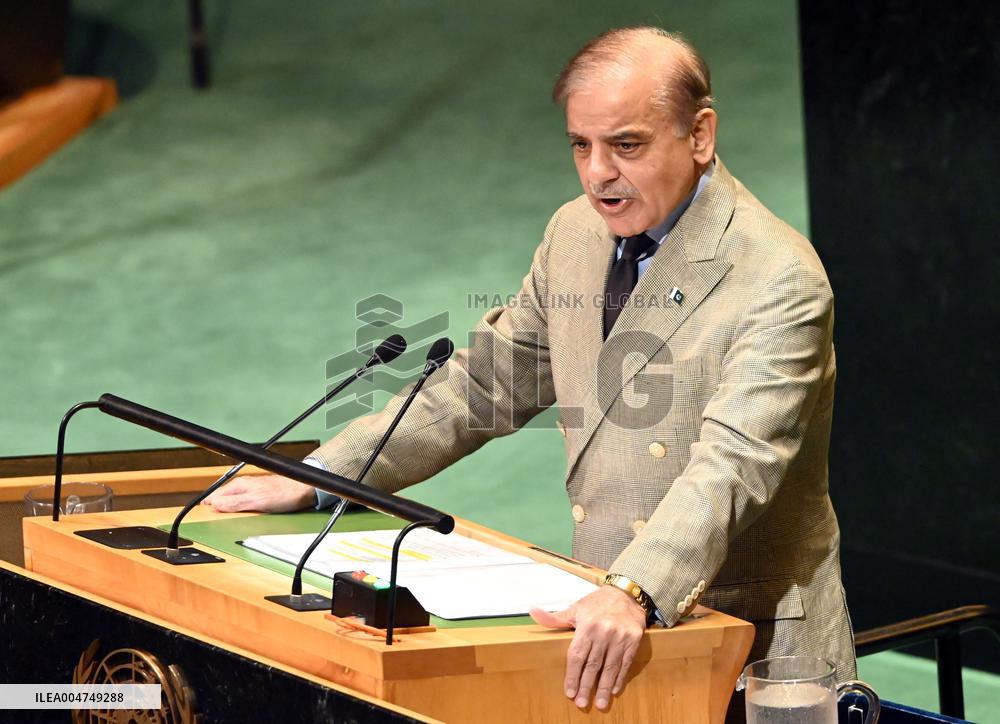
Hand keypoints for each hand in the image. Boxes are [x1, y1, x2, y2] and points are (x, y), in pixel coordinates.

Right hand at [202, 474, 316, 512]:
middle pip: (224, 497)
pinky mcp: (261, 494)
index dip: (208, 503)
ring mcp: (253, 489)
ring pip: (233, 498)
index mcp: (240, 486)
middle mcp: (245, 486)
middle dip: (215, 504)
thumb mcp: (256, 502)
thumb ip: (235, 503)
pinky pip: (243, 501)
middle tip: (205, 514)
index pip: (217, 495)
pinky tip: (240, 511)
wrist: (304, 490)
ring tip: (219, 514)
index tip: (199, 512)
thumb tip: (215, 505)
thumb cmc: (284, 494)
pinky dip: (238, 506)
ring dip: (226, 505)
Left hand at [530, 585, 646, 710]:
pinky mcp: (634, 641)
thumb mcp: (575, 608)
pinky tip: (614, 689)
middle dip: (586, 686)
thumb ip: (555, 618)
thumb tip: (533, 612)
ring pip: (610, 667)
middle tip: (581, 703)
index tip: (569, 692)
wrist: (626, 593)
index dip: (572, 675)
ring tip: (600, 704)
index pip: (577, 656)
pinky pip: (625, 663)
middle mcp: (604, 633)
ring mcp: (620, 638)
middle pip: (593, 665)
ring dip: (604, 687)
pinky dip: (620, 678)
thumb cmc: (597, 603)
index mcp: (587, 626)